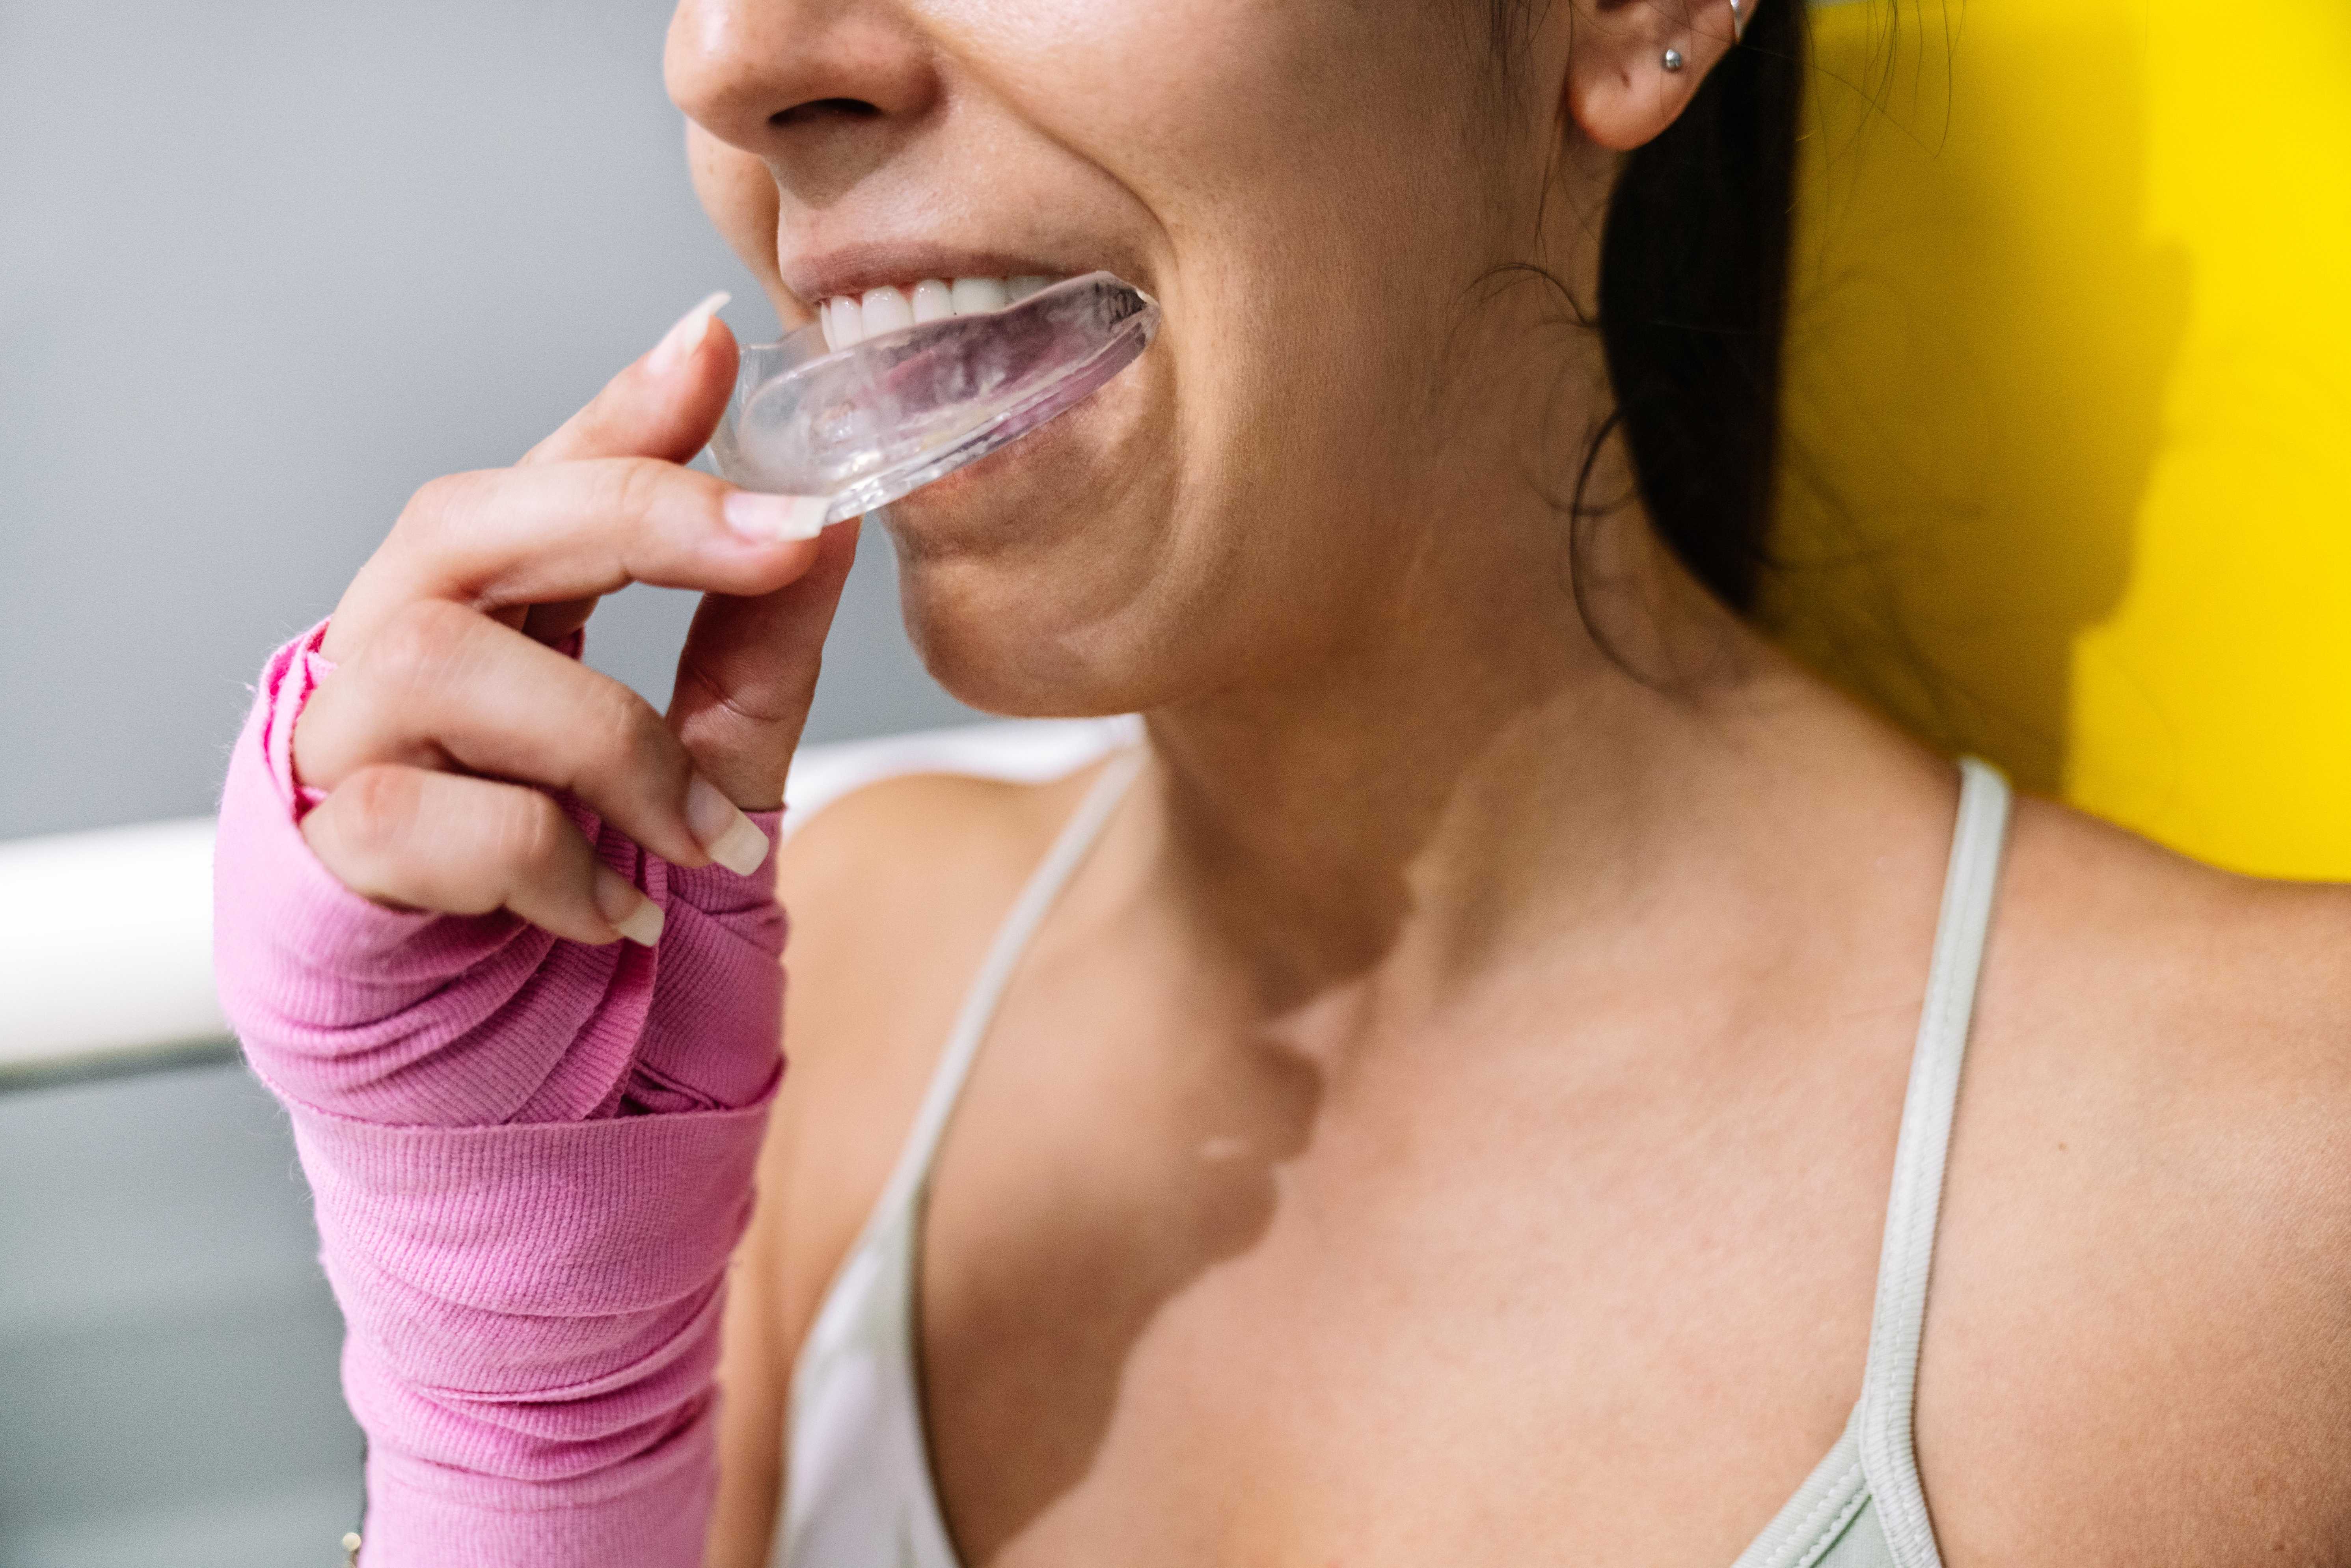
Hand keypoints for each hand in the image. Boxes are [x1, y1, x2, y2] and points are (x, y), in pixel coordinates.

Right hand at [292, 294, 857, 946]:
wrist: (537, 1093)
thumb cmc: (611, 911)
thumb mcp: (720, 767)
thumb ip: (758, 645)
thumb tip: (829, 514)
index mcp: (490, 623)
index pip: (546, 480)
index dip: (627, 411)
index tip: (723, 349)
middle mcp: (390, 659)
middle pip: (464, 521)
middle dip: (633, 516)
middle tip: (776, 545)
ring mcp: (341, 752)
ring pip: (441, 662)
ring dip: (607, 742)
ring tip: (699, 837)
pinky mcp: (323, 857)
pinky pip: (423, 813)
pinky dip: (549, 860)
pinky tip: (613, 911)